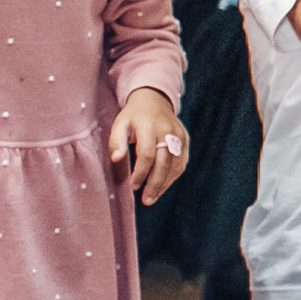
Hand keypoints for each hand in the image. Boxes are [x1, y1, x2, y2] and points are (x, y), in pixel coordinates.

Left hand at [109, 87, 187, 205]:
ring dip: (165, 183)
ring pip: (175, 164)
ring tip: (153, 197)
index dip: (141, 173)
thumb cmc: (133, 116)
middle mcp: (167, 131)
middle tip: (147, 200)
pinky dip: (173, 176)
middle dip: (155, 183)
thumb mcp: (120, 124)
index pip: (147, 154)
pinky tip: (162, 186)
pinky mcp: (185, 139)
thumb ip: (116, 142)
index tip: (133, 186)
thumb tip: (116, 159)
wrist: (154, 99)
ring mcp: (179, 135)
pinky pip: (181, 162)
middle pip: (164, 162)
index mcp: (149, 126)